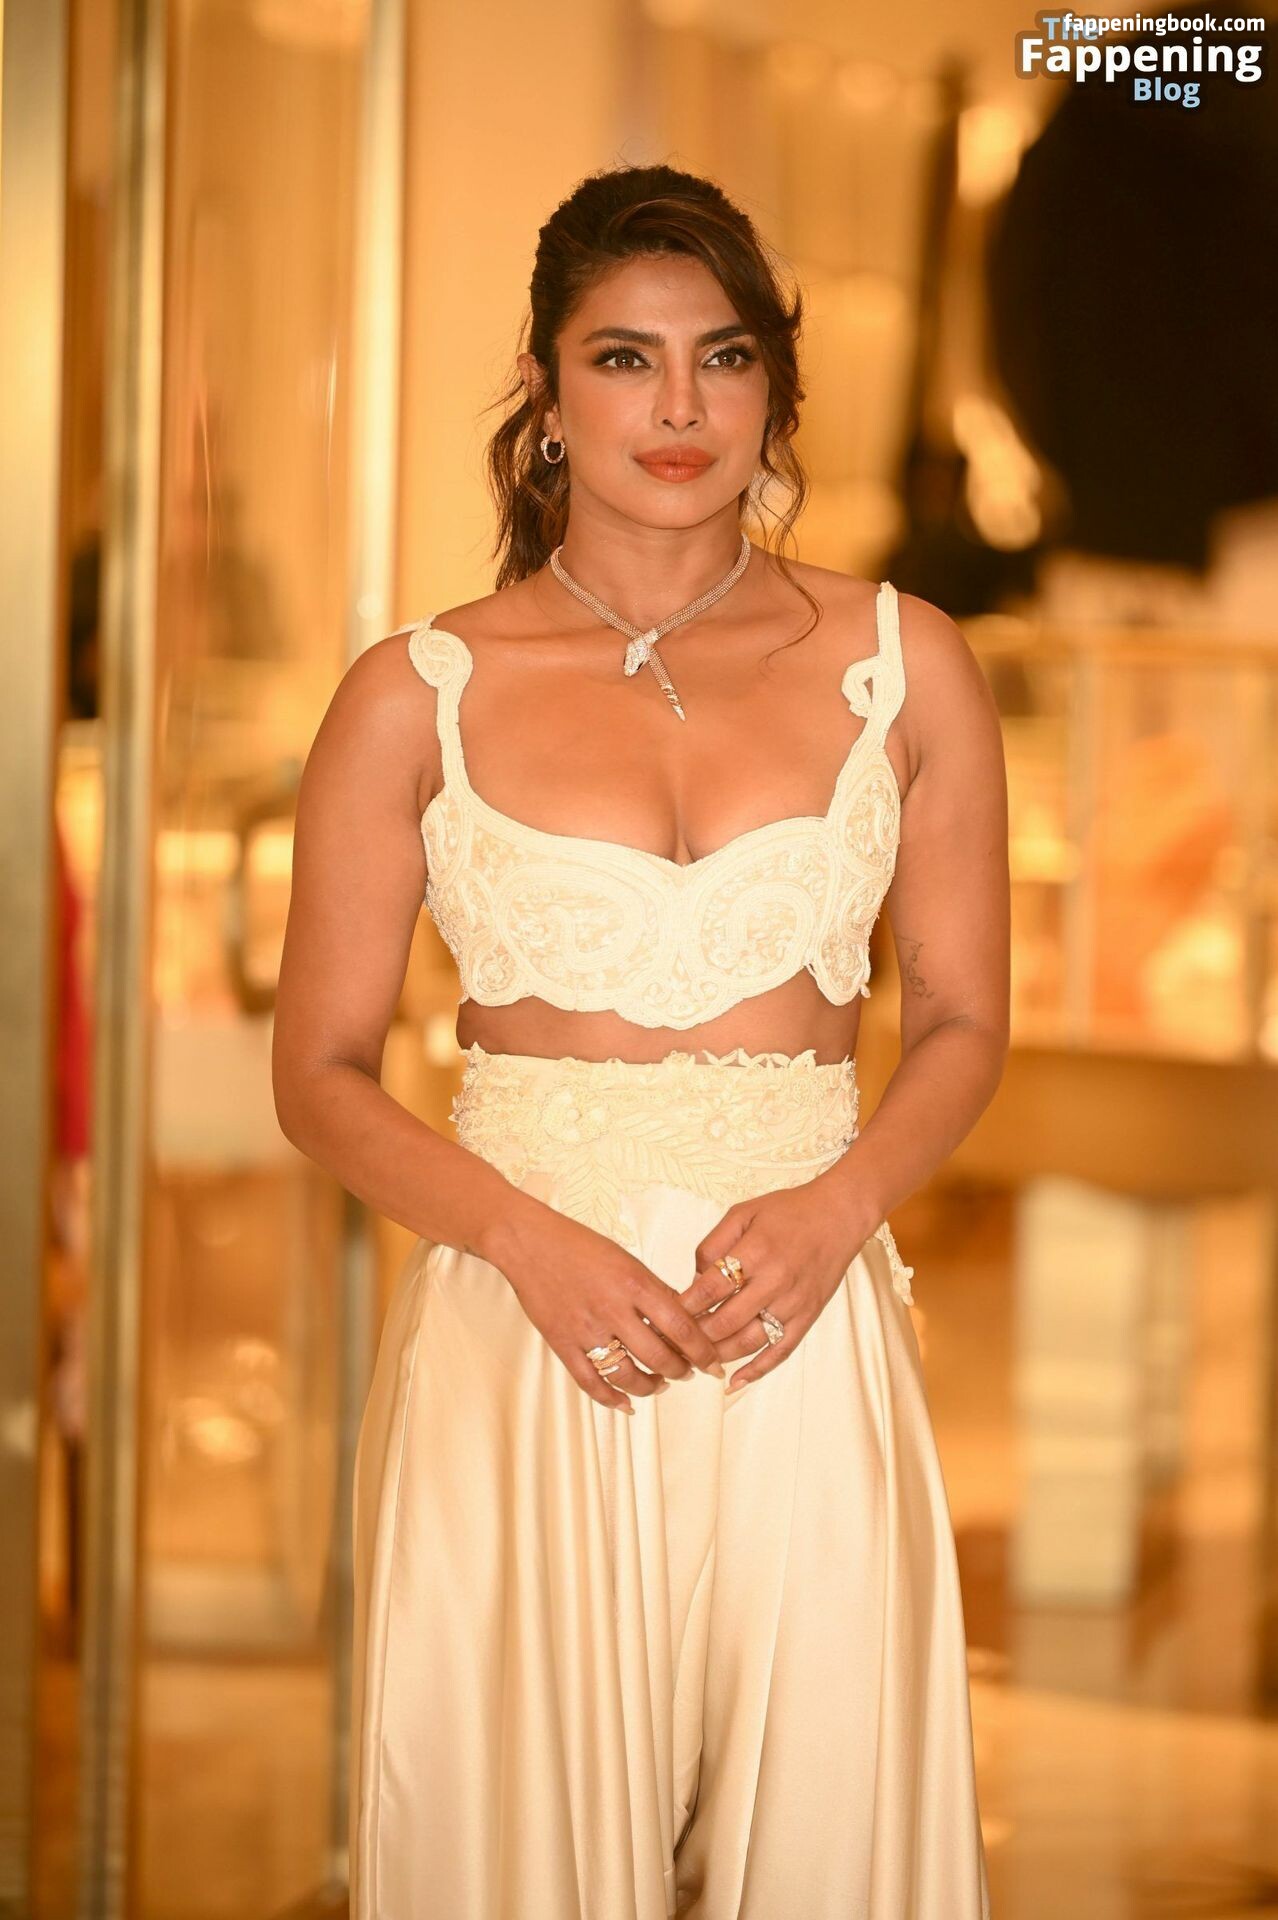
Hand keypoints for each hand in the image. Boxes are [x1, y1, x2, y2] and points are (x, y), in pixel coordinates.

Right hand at [492, 1194, 726, 1414]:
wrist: (529, 1243)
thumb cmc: (579, 1245)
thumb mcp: (627, 1259)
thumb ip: (654, 1289)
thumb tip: (684, 1317)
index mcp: (635, 1283)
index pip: (681, 1327)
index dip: (702, 1351)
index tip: (714, 1362)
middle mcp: (613, 1309)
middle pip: (659, 1356)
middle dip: (680, 1371)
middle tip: (688, 1373)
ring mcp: (586, 1329)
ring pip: (628, 1375)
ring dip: (650, 1387)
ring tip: (660, 1384)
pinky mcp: (562, 1344)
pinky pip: (591, 1382)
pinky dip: (611, 1399)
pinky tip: (626, 1404)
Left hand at [677, 1174, 874, 1392]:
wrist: (838, 1216)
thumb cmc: (788, 1211)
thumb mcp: (743, 1213)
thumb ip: (713, 1245)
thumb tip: (693, 1281)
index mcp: (755, 1251)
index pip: (710, 1289)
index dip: (684, 1306)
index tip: (665, 1316)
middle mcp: (774, 1280)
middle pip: (725, 1321)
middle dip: (694, 1336)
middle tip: (673, 1343)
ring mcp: (792, 1303)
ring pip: (748, 1341)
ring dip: (718, 1355)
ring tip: (695, 1360)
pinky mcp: (807, 1317)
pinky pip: (779, 1351)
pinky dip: (756, 1370)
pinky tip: (734, 1381)